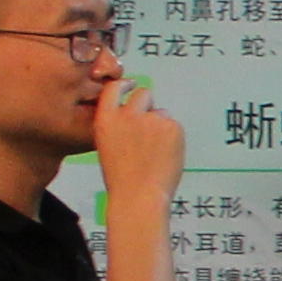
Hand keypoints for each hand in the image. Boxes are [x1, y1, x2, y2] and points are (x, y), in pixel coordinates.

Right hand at [89, 79, 186, 202]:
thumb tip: (135, 115)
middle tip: (151, 124)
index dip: (124, 85)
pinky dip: (173, 138)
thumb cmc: (122, 178)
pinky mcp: (171, 126)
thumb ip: (118, 126)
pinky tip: (165, 156)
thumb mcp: (107, 146)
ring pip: (162, 114)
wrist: (139, 195)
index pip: (114, 89)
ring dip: (161, 126)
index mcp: (106, 119)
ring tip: (155, 153)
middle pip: (144, 94)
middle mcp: (127, 114)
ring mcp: (151, 119)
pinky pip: (174, 126)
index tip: (131, 85)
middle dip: (148, 104)